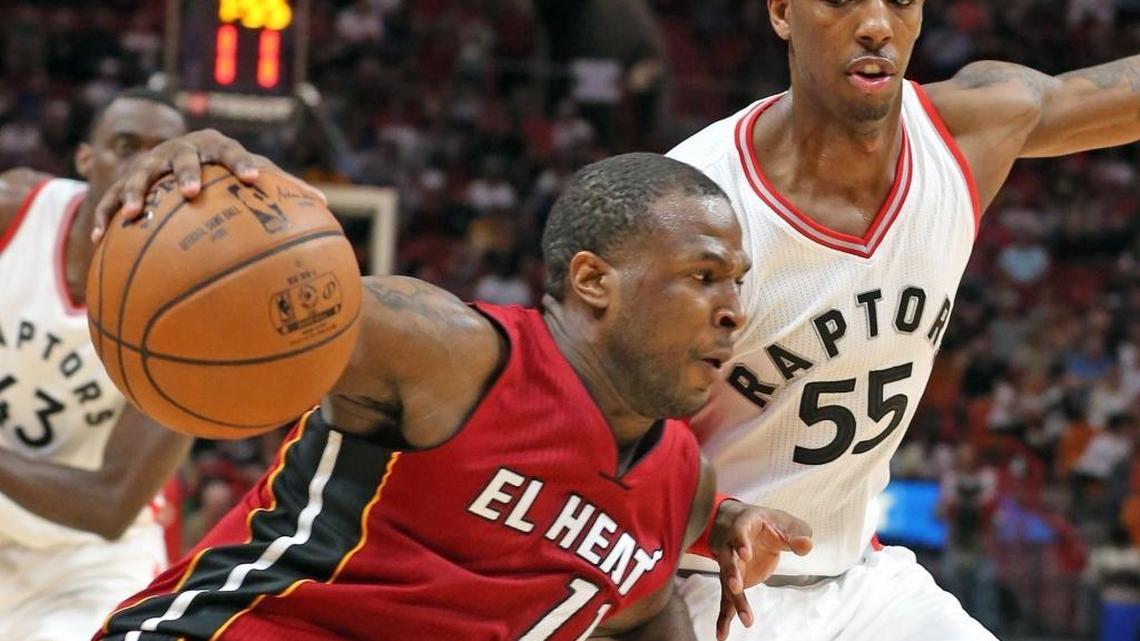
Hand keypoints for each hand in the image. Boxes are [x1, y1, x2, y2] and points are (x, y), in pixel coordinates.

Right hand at [92, 129, 325, 242]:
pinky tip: (99, 241)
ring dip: (138, 192)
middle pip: (182, 157)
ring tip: (135, 214)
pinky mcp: (127, 181)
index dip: (242, 163)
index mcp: (214, 146)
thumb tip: (325, 205)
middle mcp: (181, 150)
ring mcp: (151, 164)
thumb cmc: (227, 170)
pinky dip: (105, 217)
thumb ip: (282, 186)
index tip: (252, 180)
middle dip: (186, 172)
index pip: (231, 151)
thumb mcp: (251, 173)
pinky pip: (112, 200)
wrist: (182, 157)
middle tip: (191, 192)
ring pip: (141, 175)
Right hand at [709, 501, 812, 639]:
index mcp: (742, 525)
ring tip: (746, 619)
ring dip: (735, 600)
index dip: (740, 542)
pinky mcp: (730, 581)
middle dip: (731, 573)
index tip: (745, 553)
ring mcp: (727, 564)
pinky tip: (721, 634)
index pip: (739, 532)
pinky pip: (726, 599)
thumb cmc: (767, 523)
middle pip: (727, 559)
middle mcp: (728, 545)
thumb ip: (796, 534)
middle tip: (735, 586)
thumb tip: (806, 545)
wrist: (742, 524)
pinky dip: (724, 617)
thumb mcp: (785, 523)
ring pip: (727, 583)